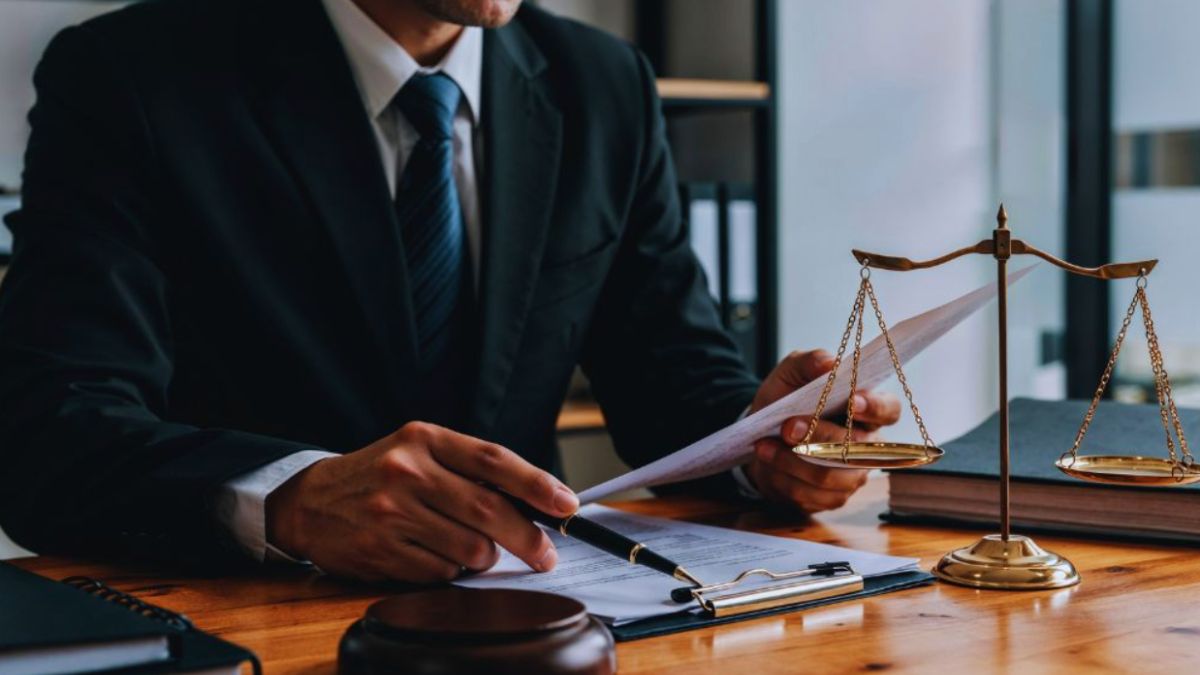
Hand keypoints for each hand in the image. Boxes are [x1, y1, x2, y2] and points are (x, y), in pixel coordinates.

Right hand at [265, 422, 578, 582]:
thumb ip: (469, 469)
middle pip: (488, 510)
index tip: (567, 504)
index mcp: (424, 438)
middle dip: (528, 538)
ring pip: (470, 548)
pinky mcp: (381, 550)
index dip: (537, 484)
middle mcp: (408, 470)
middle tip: (545, 554)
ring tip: (474, 549)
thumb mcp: (419, 452)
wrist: (308, 501)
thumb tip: (535, 502)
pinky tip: (436, 555)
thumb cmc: (379, 475)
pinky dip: (450, 570)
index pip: (493, 460)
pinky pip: (441, 572)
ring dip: (485, 557)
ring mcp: (392, 512)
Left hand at [745, 350, 900, 512]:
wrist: (760, 435)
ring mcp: (851, 476)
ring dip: (793, 460)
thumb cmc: (785, 400)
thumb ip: (809, 362)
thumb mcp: (790, 374)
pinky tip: (767, 459)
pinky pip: (810, 495)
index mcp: (866, 410)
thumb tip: (829, 362)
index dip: (875, 408)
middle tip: (787, 426)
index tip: (851, 402)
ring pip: (830, 475)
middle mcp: (867, 446)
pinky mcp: (830, 498)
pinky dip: (783, 476)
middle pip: (855, 446)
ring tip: (765, 445)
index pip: (889, 410)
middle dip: (819, 435)